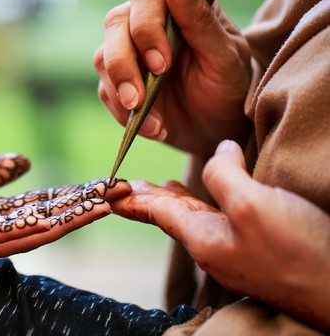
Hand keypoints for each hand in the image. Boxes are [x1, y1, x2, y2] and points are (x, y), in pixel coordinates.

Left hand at [0, 154, 131, 279]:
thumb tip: (23, 159)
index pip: (33, 206)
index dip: (68, 195)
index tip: (101, 182)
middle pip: (39, 220)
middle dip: (80, 208)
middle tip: (122, 192)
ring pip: (27, 232)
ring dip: (68, 219)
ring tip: (106, 202)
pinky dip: (32, 228)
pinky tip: (62, 216)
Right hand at [93, 0, 251, 154]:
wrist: (218, 129)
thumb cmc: (227, 86)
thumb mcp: (224, 57)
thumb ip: (200, 19)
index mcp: (175, 6)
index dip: (146, 26)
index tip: (162, 64)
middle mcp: (146, 24)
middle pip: (115, 24)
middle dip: (124, 63)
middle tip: (142, 96)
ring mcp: (128, 53)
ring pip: (103, 58)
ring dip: (120, 90)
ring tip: (150, 120)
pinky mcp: (118, 83)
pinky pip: (105, 91)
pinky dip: (123, 113)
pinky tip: (155, 128)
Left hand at [111, 140, 329, 329]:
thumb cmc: (296, 250)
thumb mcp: (252, 205)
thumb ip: (223, 176)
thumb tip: (218, 152)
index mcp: (203, 239)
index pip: (157, 213)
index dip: (133, 198)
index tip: (108, 192)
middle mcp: (213, 248)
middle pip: (171, 217)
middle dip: (148, 199)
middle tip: (126, 187)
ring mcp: (235, 251)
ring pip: (195, 220)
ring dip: (174, 202)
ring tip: (158, 188)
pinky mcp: (257, 248)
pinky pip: (219, 222)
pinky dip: (204, 206)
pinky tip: (209, 200)